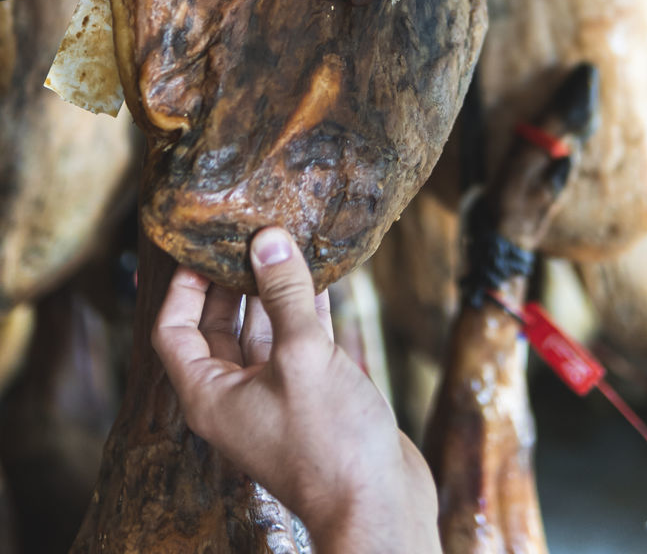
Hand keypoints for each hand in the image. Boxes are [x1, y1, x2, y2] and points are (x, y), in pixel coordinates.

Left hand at [153, 227, 440, 553]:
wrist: (378, 506)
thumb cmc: (330, 444)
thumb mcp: (303, 357)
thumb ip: (284, 295)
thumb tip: (267, 241)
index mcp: (210, 394)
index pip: (174, 331)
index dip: (184, 286)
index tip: (203, 247)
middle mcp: (235, 395)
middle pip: (218, 326)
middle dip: (232, 280)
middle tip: (248, 235)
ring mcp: (274, 396)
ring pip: (262, 331)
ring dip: (273, 291)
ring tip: (285, 244)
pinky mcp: (311, 396)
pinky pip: (297, 342)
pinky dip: (305, 310)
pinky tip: (322, 276)